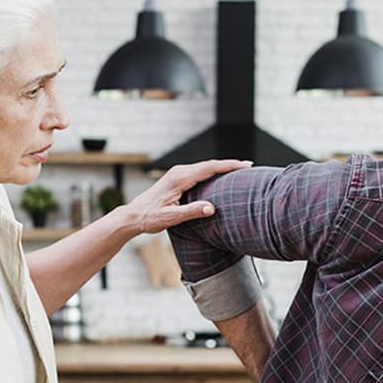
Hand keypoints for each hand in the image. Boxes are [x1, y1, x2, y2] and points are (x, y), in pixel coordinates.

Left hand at [125, 159, 251, 233]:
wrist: (133, 216)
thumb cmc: (150, 218)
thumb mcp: (171, 218)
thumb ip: (191, 212)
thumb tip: (212, 208)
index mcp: (179, 178)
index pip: (209, 168)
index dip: (229, 166)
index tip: (245, 165)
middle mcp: (179, 172)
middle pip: (209, 164)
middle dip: (229, 164)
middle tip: (249, 166)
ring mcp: (177, 174)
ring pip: (205, 167)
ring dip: (222, 168)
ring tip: (239, 170)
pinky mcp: (177, 178)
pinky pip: (199, 172)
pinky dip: (213, 172)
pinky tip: (221, 177)